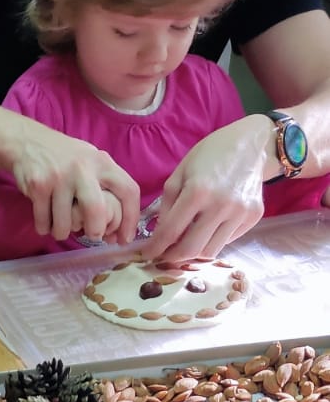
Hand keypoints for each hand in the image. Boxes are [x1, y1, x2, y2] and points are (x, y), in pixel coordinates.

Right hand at [9, 120, 139, 243]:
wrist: (26, 141)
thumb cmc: (64, 158)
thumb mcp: (91, 161)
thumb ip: (105, 187)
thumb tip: (116, 229)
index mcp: (102, 162)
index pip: (128, 191)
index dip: (131, 219)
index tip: (125, 238)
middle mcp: (83, 168)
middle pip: (97, 211)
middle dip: (95, 231)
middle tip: (92, 235)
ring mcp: (59, 177)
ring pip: (65, 224)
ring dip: (62, 232)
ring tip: (60, 225)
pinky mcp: (38, 186)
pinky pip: (44, 223)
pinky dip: (44, 228)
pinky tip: (45, 219)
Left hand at [146, 116, 271, 263]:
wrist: (251, 144)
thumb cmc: (210, 155)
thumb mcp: (180, 173)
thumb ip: (167, 205)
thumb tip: (160, 236)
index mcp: (197, 191)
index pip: (170, 232)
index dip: (154, 248)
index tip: (147, 254)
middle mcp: (220, 205)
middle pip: (191, 250)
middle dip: (173, 258)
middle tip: (165, 255)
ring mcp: (240, 212)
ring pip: (210, 252)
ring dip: (195, 252)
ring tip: (188, 240)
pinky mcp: (254, 216)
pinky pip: (228, 241)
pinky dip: (214, 240)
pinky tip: (210, 226)